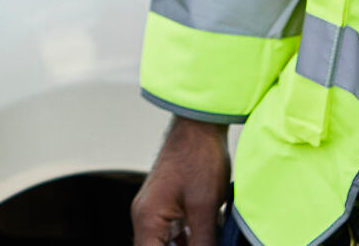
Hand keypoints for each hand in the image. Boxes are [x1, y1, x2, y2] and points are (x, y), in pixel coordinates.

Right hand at [132, 115, 230, 245]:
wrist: (200, 125)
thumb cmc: (198, 157)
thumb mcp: (205, 208)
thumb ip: (203, 242)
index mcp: (147, 218)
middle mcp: (146, 215)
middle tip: (207, 242)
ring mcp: (156, 209)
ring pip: (169, 245)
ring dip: (191, 245)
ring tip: (211, 236)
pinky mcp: (169, 204)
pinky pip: (176, 232)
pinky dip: (192, 239)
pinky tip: (212, 236)